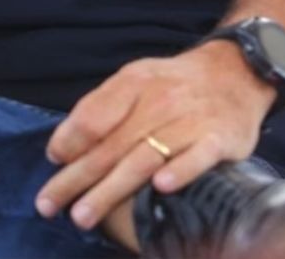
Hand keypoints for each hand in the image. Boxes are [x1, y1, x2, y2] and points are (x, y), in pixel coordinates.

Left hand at [35, 41, 277, 229]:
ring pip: (144, 157)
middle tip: (49, 205)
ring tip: (84, 213)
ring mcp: (190, 120)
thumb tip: (61, 149)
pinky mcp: (220, 138)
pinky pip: (198, 157)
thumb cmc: (173, 85)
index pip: (91, 116)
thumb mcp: (134, 80)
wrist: (236, 72)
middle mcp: (158, 101)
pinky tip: (161, 188)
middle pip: (110, 146)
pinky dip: (180, 171)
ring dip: (112, 188)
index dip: (68, 140)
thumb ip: (99, 109)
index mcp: (132, 84)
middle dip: (76, 179)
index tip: (52, 164)